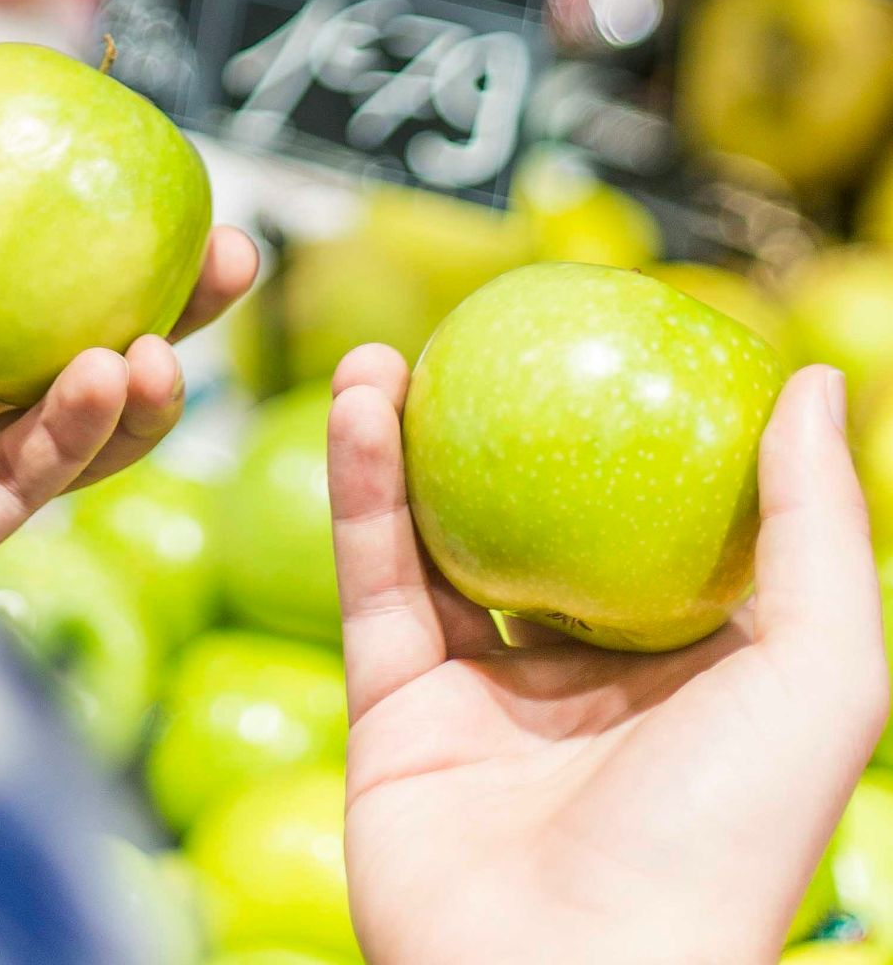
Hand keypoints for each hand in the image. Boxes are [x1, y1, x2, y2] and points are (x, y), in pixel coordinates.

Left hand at [0, 64, 255, 577]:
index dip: (78, 227)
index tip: (147, 173)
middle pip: (63, 344)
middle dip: (158, 306)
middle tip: (227, 252)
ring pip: (69, 426)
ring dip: (142, 383)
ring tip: (175, 332)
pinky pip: (27, 482)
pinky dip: (78, 432)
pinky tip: (109, 373)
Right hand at [328, 345, 887, 963]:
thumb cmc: (724, 839)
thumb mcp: (824, 673)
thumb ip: (820, 529)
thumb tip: (817, 383)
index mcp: (694, 674)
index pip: (660, 532)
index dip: (633, 438)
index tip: (608, 343)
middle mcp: (585, 683)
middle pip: (535, 528)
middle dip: (500, 435)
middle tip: (477, 344)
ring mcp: (482, 699)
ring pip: (436, 546)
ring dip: (405, 446)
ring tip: (382, 356)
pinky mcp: (392, 713)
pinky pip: (374, 583)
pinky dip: (358, 493)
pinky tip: (359, 407)